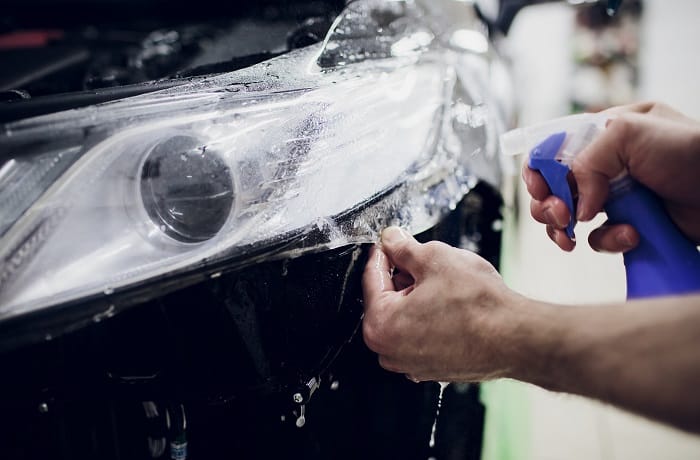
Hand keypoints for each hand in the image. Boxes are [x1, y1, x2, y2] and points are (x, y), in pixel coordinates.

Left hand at [361, 226, 523, 381]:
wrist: (515, 338)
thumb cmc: (478, 306)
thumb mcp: (434, 259)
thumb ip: (405, 248)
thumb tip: (392, 239)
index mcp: (380, 325)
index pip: (371, 278)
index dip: (383, 253)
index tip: (389, 242)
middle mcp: (390, 352)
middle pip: (387, 300)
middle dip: (402, 277)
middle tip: (422, 260)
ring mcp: (412, 364)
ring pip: (406, 318)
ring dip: (418, 297)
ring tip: (444, 282)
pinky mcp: (434, 368)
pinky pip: (422, 334)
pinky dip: (431, 317)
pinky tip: (452, 304)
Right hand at [523, 102, 699, 251]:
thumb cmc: (690, 151)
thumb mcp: (630, 133)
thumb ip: (587, 160)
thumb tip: (576, 207)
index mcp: (602, 134)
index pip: (552, 150)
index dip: (538, 171)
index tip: (541, 190)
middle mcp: (605, 165)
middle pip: (552, 188)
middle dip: (547, 205)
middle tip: (560, 217)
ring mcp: (616, 197)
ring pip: (568, 218)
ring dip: (565, 230)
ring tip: (573, 238)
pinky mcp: (628, 224)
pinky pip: (599, 239)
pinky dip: (608, 241)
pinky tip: (631, 236)